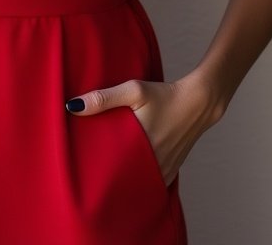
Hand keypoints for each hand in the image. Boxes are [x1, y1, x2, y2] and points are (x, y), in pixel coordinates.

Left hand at [64, 70, 222, 185]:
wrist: (198, 102)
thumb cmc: (164, 94)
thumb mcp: (133, 90)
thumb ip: (103, 98)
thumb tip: (72, 106)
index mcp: (141, 147)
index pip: (111, 169)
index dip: (95, 171)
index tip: (80, 168)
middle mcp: (153, 164)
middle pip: (122, 178)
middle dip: (107, 176)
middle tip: (88, 172)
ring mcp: (163, 170)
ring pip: (137, 182)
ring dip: (123, 178)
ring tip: (104, 173)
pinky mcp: (170, 170)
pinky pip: (150, 180)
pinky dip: (139, 178)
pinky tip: (127, 171)